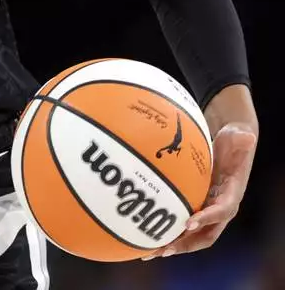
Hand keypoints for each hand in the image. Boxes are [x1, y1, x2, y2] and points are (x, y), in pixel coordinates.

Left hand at [143, 122, 257, 258]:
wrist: (231, 145)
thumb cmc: (234, 141)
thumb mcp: (238, 137)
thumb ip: (241, 140)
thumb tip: (246, 137)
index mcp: (232, 195)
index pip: (222, 211)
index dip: (208, 218)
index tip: (189, 222)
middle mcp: (220, 208)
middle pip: (206, 234)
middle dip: (186, 244)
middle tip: (165, 249)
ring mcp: (208, 211)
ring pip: (192, 236)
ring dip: (173, 246)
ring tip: (149, 253)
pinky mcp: (196, 208)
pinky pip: (182, 226)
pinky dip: (166, 234)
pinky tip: (144, 238)